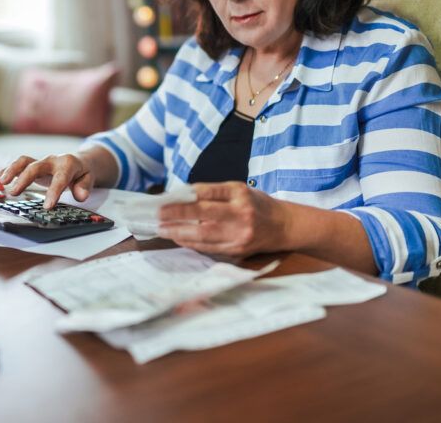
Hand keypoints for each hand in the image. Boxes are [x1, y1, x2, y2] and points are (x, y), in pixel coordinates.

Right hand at [0, 154, 94, 208]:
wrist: (78, 161)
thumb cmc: (82, 172)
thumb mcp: (89, 179)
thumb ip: (84, 187)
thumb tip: (80, 196)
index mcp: (67, 164)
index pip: (60, 178)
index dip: (53, 192)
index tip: (47, 206)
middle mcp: (51, 160)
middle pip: (35, 166)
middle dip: (24, 179)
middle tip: (15, 192)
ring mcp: (40, 161)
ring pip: (23, 162)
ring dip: (10, 171)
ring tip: (0, 183)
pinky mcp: (31, 165)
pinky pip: (16, 166)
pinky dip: (4, 171)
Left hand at [157, 182, 288, 256]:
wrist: (283, 226)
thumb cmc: (256, 204)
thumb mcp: (238, 189)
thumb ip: (212, 192)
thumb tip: (181, 196)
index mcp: (240, 194)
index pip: (207, 193)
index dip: (184, 197)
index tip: (165, 200)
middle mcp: (240, 214)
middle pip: (203, 216)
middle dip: (177, 216)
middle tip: (158, 215)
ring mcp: (239, 235)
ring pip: (203, 236)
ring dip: (179, 233)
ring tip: (162, 229)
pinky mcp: (237, 250)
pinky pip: (208, 248)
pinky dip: (191, 243)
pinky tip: (178, 238)